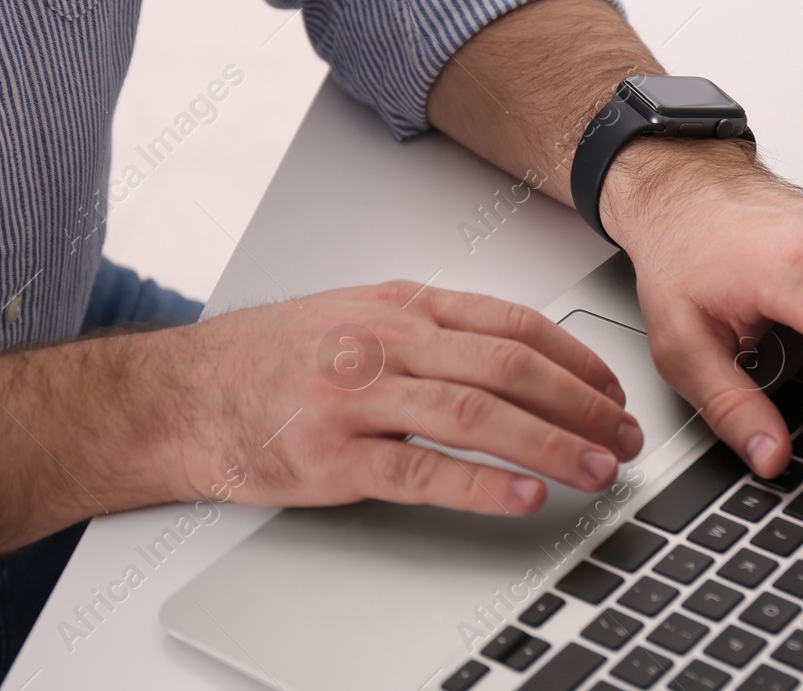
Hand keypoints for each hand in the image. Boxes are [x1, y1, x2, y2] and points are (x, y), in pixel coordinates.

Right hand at [162, 281, 643, 514]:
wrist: (178, 396)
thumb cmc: (268, 357)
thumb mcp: (355, 316)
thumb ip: (430, 328)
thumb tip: (517, 352)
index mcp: (399, 306)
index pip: (512, 323)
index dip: (576, 358)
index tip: (614, 389)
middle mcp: (384, 342)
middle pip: (508, 368)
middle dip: (581, 404)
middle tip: (624, 436)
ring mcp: (356, 397)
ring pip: (476, 415)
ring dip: (552, 443)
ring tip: (598, 468)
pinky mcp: (330, 457)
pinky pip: (422, 471)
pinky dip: (483, 485)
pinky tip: (526, 496)